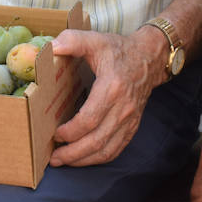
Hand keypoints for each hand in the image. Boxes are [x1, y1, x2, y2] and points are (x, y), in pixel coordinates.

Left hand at [48, 26, 164, 166]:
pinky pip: (116, 149)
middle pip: (97, 141)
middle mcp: (122, 108)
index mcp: (111, 88)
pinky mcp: (132, 126)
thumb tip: (52, 47)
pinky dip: (98, 158)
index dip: (71, 131)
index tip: (55, 133)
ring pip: (107, 150)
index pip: (90, 119)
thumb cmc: (119, 50)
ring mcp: (129, 120)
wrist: (149, 58)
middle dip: (73, 153)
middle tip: (54, 158)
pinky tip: (83, 158)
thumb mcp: (95, 40)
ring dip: (83, 160)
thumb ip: (73, 40)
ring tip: (64, 161)